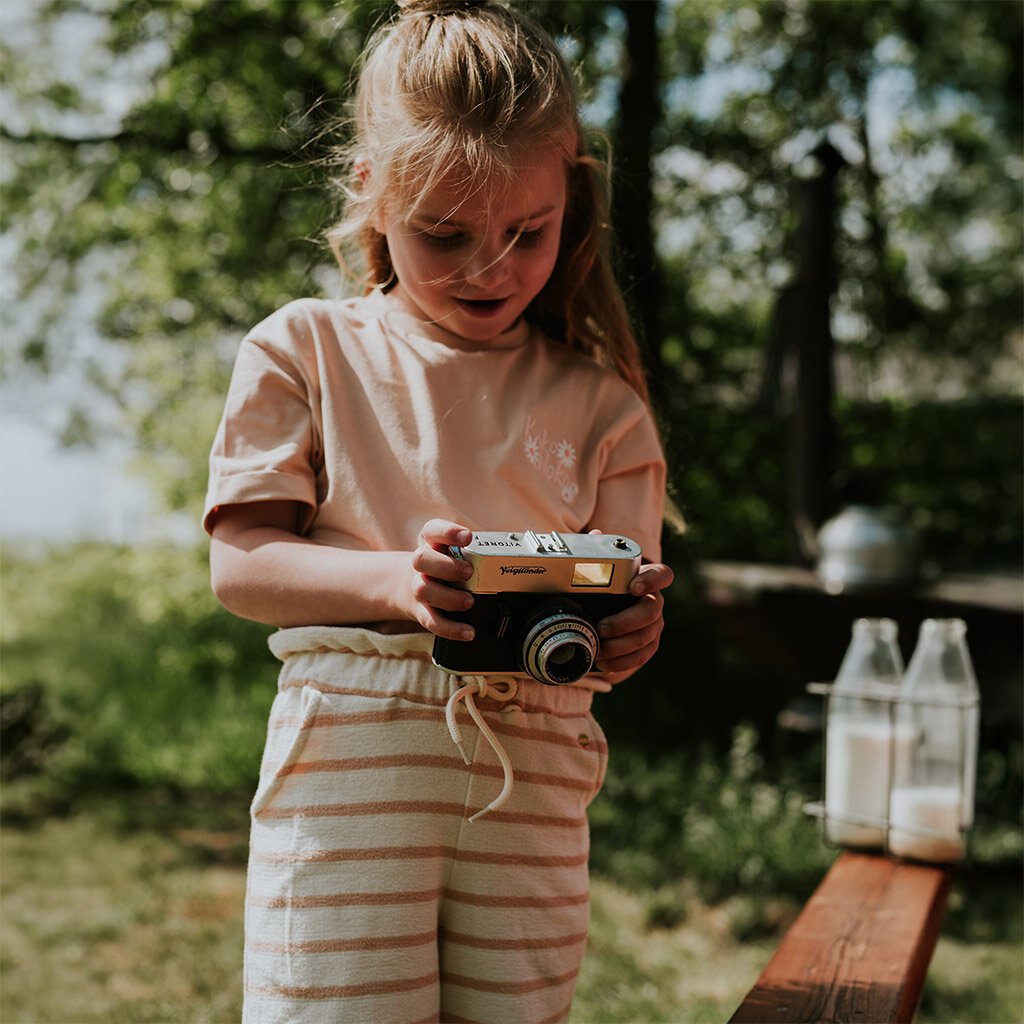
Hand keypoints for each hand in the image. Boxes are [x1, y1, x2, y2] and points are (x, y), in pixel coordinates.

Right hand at [405, 519, 476, 639]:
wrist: (409, 586)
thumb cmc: (443, 566)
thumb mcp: (453, 551)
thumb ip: (476, 551)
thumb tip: (516, 557)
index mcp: (432, 544)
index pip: (432, 530)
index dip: (448, 532)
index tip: (467, 537)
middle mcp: (422, 564)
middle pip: (421, 559)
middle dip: (447, 566)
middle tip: (469, 572)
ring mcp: (419, 587)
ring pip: (423, 590)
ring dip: (449, 597)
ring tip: (469, 601)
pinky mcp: (421, 611)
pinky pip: (431, 621)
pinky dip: (451, 628)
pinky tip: (468, 631)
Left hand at [594, 560, 673, 675]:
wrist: (615, 607)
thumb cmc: (606, 589)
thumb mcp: (601, 579)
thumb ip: (589, 577)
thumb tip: (554, 579)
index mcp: (648, 580)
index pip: (661, 575)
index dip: (651, 580)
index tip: (634, 587)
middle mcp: (655, 601)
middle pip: (650, 611)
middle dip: (623, 622)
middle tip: (601, 628)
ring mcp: (655, 624)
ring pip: (645, 636)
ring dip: (619, 646)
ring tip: (598, 649)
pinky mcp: (650, 644)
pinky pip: (641, 656)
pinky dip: (621, 661)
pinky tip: (605, 662)